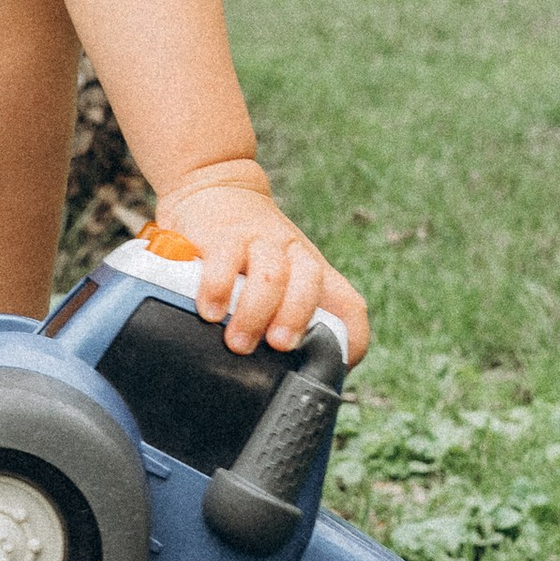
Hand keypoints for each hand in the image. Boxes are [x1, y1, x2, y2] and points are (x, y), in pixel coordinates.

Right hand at [153, 167, 371, 363]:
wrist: (216, 187)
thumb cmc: (250, 247)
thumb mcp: (279, 274)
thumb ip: (283, 314)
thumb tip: (284, 374)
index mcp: (313, 271)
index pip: (350, 305)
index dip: (351, 339)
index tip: (333, 368)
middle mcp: (292, 254)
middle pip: (309, 285)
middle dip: (294, 319)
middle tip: (275, 347)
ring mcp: (258, 241)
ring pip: (270, 275)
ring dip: (255, 313)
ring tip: (236, 342)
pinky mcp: (221, 234)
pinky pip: (224, 261)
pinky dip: (217, 288)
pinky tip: (208, 310)